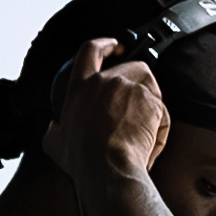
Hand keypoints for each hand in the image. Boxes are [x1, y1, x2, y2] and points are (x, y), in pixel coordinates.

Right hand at [42, 38, 169, 178]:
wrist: (108, 170)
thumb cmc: (82, 161)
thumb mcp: (55, 144)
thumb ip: (53, 130)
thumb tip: (53, 127)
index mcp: (80, 88)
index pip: (90, 51)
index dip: (106, 44)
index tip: (117, 46)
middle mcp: (105, 82)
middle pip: (132, 68)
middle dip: (141, 85)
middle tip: (140, 112)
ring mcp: (130, 89)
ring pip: (151, 89)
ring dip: (152, 107)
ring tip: (142, 133)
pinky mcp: (151, 102)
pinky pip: (162, 112)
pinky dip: (160, 128)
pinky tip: (149, 145)